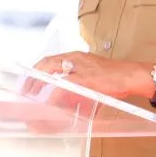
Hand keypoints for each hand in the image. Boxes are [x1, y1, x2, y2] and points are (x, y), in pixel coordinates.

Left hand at [22, 51, 149, 101]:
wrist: (129, 75)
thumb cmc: (113, 75)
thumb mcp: (91, 72)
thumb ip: (77, 78)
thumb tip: (64, 90)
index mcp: (76, 56)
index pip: (50, 59)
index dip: (37, 68)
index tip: (29, 78)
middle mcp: (75, 59)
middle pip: (47, 63)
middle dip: (33, 76)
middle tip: (26, 88)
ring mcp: (80, 68)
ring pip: (52, 71)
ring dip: (40, 83)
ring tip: (32, 94)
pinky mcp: (86, 79)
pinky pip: (64, 85)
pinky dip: (55, 93)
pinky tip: (50, 100)